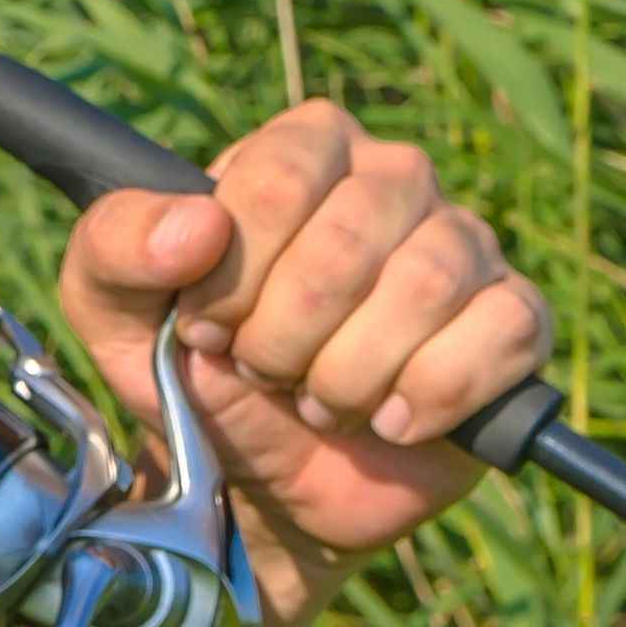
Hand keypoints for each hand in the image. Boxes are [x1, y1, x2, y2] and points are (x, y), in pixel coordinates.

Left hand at [52, 102, 549, 606]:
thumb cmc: (194, 367)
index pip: (280, 177)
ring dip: (348, 374)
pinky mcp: (513, 322)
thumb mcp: (112, 307)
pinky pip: (502, 335)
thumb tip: (196, 226)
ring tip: (318, 399)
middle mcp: (394, 178)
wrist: (258, 479)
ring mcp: (464, 246)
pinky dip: (431, 395)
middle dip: (284, 334)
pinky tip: (388, 419)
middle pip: (349, 239)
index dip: (233, 273)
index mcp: (306, 147)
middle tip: (262, 370)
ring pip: (425, 286)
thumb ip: (119, 245)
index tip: (204, 326)